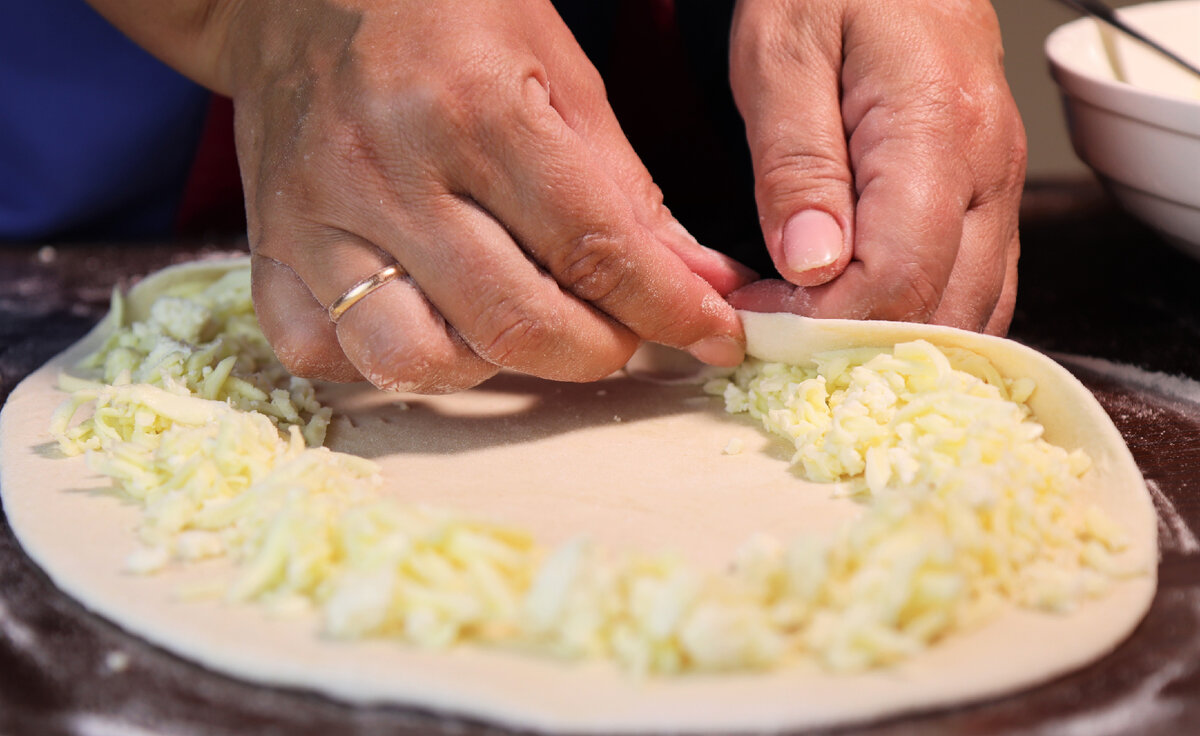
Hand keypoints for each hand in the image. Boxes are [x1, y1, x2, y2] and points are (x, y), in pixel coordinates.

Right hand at [222, 0, 753, 392]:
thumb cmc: (444, 16)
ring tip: (522, 319)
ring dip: (495, 367)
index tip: (714, 337)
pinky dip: (391, 361)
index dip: (669, 309)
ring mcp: (318, 219)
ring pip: (415, 359)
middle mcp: (389, 171)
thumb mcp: (558, 72)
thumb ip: (628, 188)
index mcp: (476, 109)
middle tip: (622, 329)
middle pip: (514, 322)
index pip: (594, 248)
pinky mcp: (270, 251)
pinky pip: (326, 353)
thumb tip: (700, 284)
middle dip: (598, 350)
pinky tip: (430, 318)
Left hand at [727, 0, 1025, 334]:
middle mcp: (988, 166)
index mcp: (935, 128)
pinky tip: (869, 325)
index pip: (898, 272)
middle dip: (857, 346)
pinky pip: (979, 286)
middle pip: (945, 307)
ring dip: (894, 344)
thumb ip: (796, 163)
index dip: (826, 320)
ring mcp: (1000, 186)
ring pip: (973, 310)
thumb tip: (811, 264)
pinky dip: (925, 320)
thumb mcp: (781, 55)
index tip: (760, 320)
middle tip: (780, 344)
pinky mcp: (991, 198)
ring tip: (816, 342)